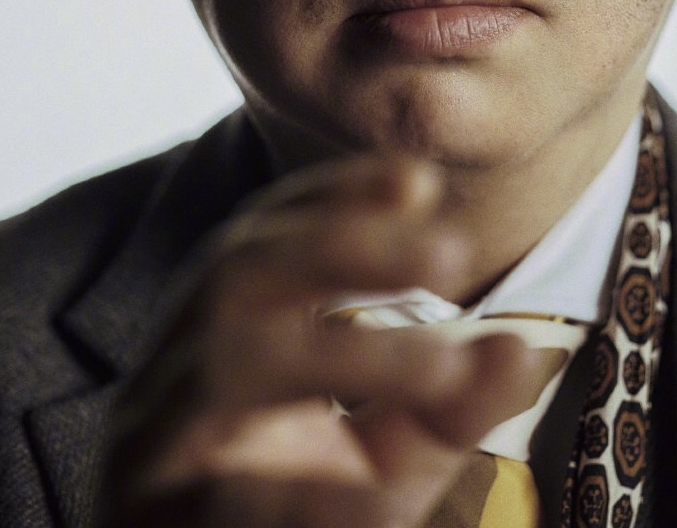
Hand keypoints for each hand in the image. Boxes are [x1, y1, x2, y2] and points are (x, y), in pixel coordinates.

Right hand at [94, 155, 541, 526]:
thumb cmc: (291, 501)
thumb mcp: (384, 448)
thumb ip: (448, 400)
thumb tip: (522, 349)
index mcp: (228, 322)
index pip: (270, 231)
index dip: (338, 195)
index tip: (421, 182)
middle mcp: (182, 360)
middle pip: (237, 269)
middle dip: (342, 244)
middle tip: (452, 251)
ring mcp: (157, 435)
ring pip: (229, 362)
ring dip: (340, 351)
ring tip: (442, 364)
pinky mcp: (154, 515)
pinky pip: (222, 495)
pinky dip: (301, 492)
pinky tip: (368, 495)